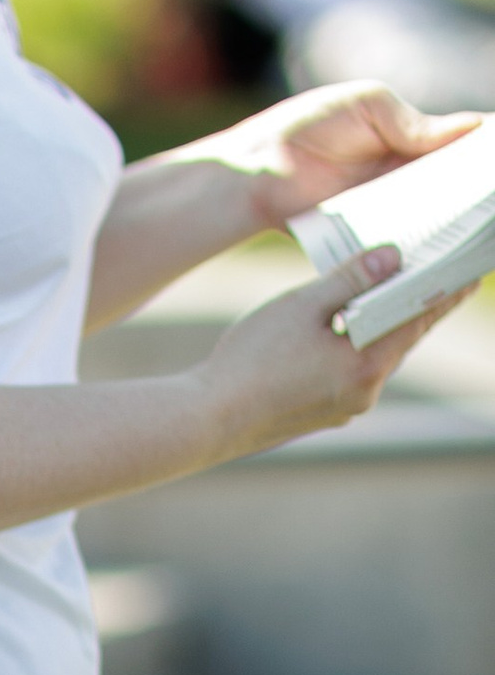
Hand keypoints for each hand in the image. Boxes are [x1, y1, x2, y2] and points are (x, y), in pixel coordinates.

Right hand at [195, 246, 467, 460]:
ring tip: (388, 294)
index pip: (421, 317)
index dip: (447, 289)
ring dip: (383, 324)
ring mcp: (345, 406)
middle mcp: (366, 391)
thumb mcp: (302, 306)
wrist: (206, 418)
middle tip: (435, 272)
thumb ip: (351, 279)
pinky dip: (357, 345)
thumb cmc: (250, 360)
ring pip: (376, 355)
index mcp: (368, 363)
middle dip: (416, 304)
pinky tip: (342, 329)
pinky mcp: (323, 412)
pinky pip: (352, 371)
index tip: (469, 269)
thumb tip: (394, 257)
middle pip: (402, 337)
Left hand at [209, 80, 477, 229]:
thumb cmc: (303, 129)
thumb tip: (468, 129)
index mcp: (407, 137)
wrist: (254, 175)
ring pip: (439, 216)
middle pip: (458, 183)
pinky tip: (455, 250)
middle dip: (482, 191)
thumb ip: (412, 120)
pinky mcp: (372, 235)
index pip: (460, 142)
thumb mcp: (363, 105)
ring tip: (487, 229)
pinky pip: (408, 241)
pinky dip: (430, 244)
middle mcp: (403, 173)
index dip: (485, 150)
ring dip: (463, 221)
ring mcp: (390, 206)